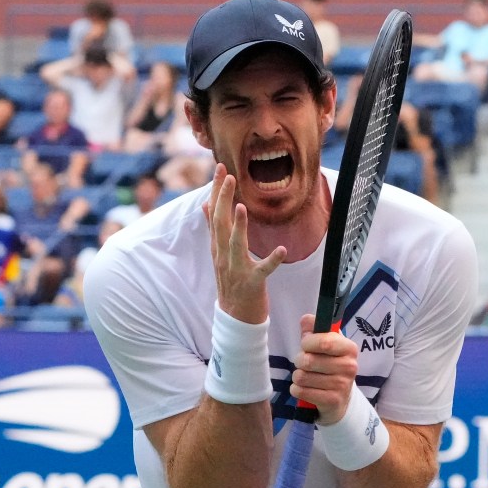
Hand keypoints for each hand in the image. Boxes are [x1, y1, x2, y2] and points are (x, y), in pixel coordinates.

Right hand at [204, 164, 284, 324]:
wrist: (235, 318)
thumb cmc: (231, 283)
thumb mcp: (219, 255)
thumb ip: (214, 230)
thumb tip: (206, 205)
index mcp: (218, 248)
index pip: (214, 214)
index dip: (216, 191)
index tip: (219, 169)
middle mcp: (224, 256)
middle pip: (220, 224)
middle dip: (223, 199)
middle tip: (228, 175)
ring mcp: (237, 270)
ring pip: (235, 245)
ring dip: (238, 226)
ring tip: (241, 206)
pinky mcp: (253, 284)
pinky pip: (263, 271)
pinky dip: (271, 261)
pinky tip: (281, 250)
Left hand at [291, 314, 357, 424]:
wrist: (339, 399)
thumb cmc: (328, 366)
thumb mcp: (324, 345)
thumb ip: (314, 329)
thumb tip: (306, 319)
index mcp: (349, 348)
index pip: (324, 341)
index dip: (308, 342)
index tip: (306, 345)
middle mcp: (349, 366)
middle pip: (308, 360)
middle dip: (299, 361)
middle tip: (304, 364)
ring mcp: (342, 385)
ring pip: (302, 377)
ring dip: (298, 377)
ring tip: (307, 377)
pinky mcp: (332, 401)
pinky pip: (301, 391)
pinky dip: (297, 390)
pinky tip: (306, 389)